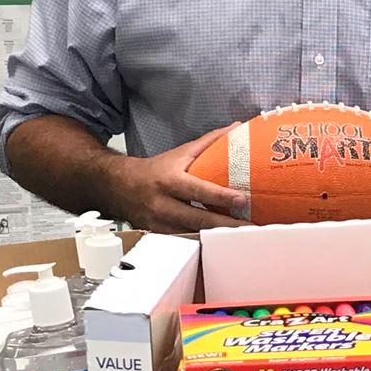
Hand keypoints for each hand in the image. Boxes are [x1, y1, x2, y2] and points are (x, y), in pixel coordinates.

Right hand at [108, 127, 249, 231]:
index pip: (199, 190)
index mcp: (170, 181)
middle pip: (199, 219)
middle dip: (226, 225)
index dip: (221, 196)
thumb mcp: (180, 153)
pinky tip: (220, 243)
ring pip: (193, 234)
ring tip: (242, 238)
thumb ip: (209, 141)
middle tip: (250, 228)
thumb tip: (235, 128)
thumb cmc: (156, 170)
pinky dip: (203, 242)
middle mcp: (164, 204)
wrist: (120, 186)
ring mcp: (160, 223)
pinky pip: (184, 241)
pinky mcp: (159, 235)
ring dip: (217, 237)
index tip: (242, 200)